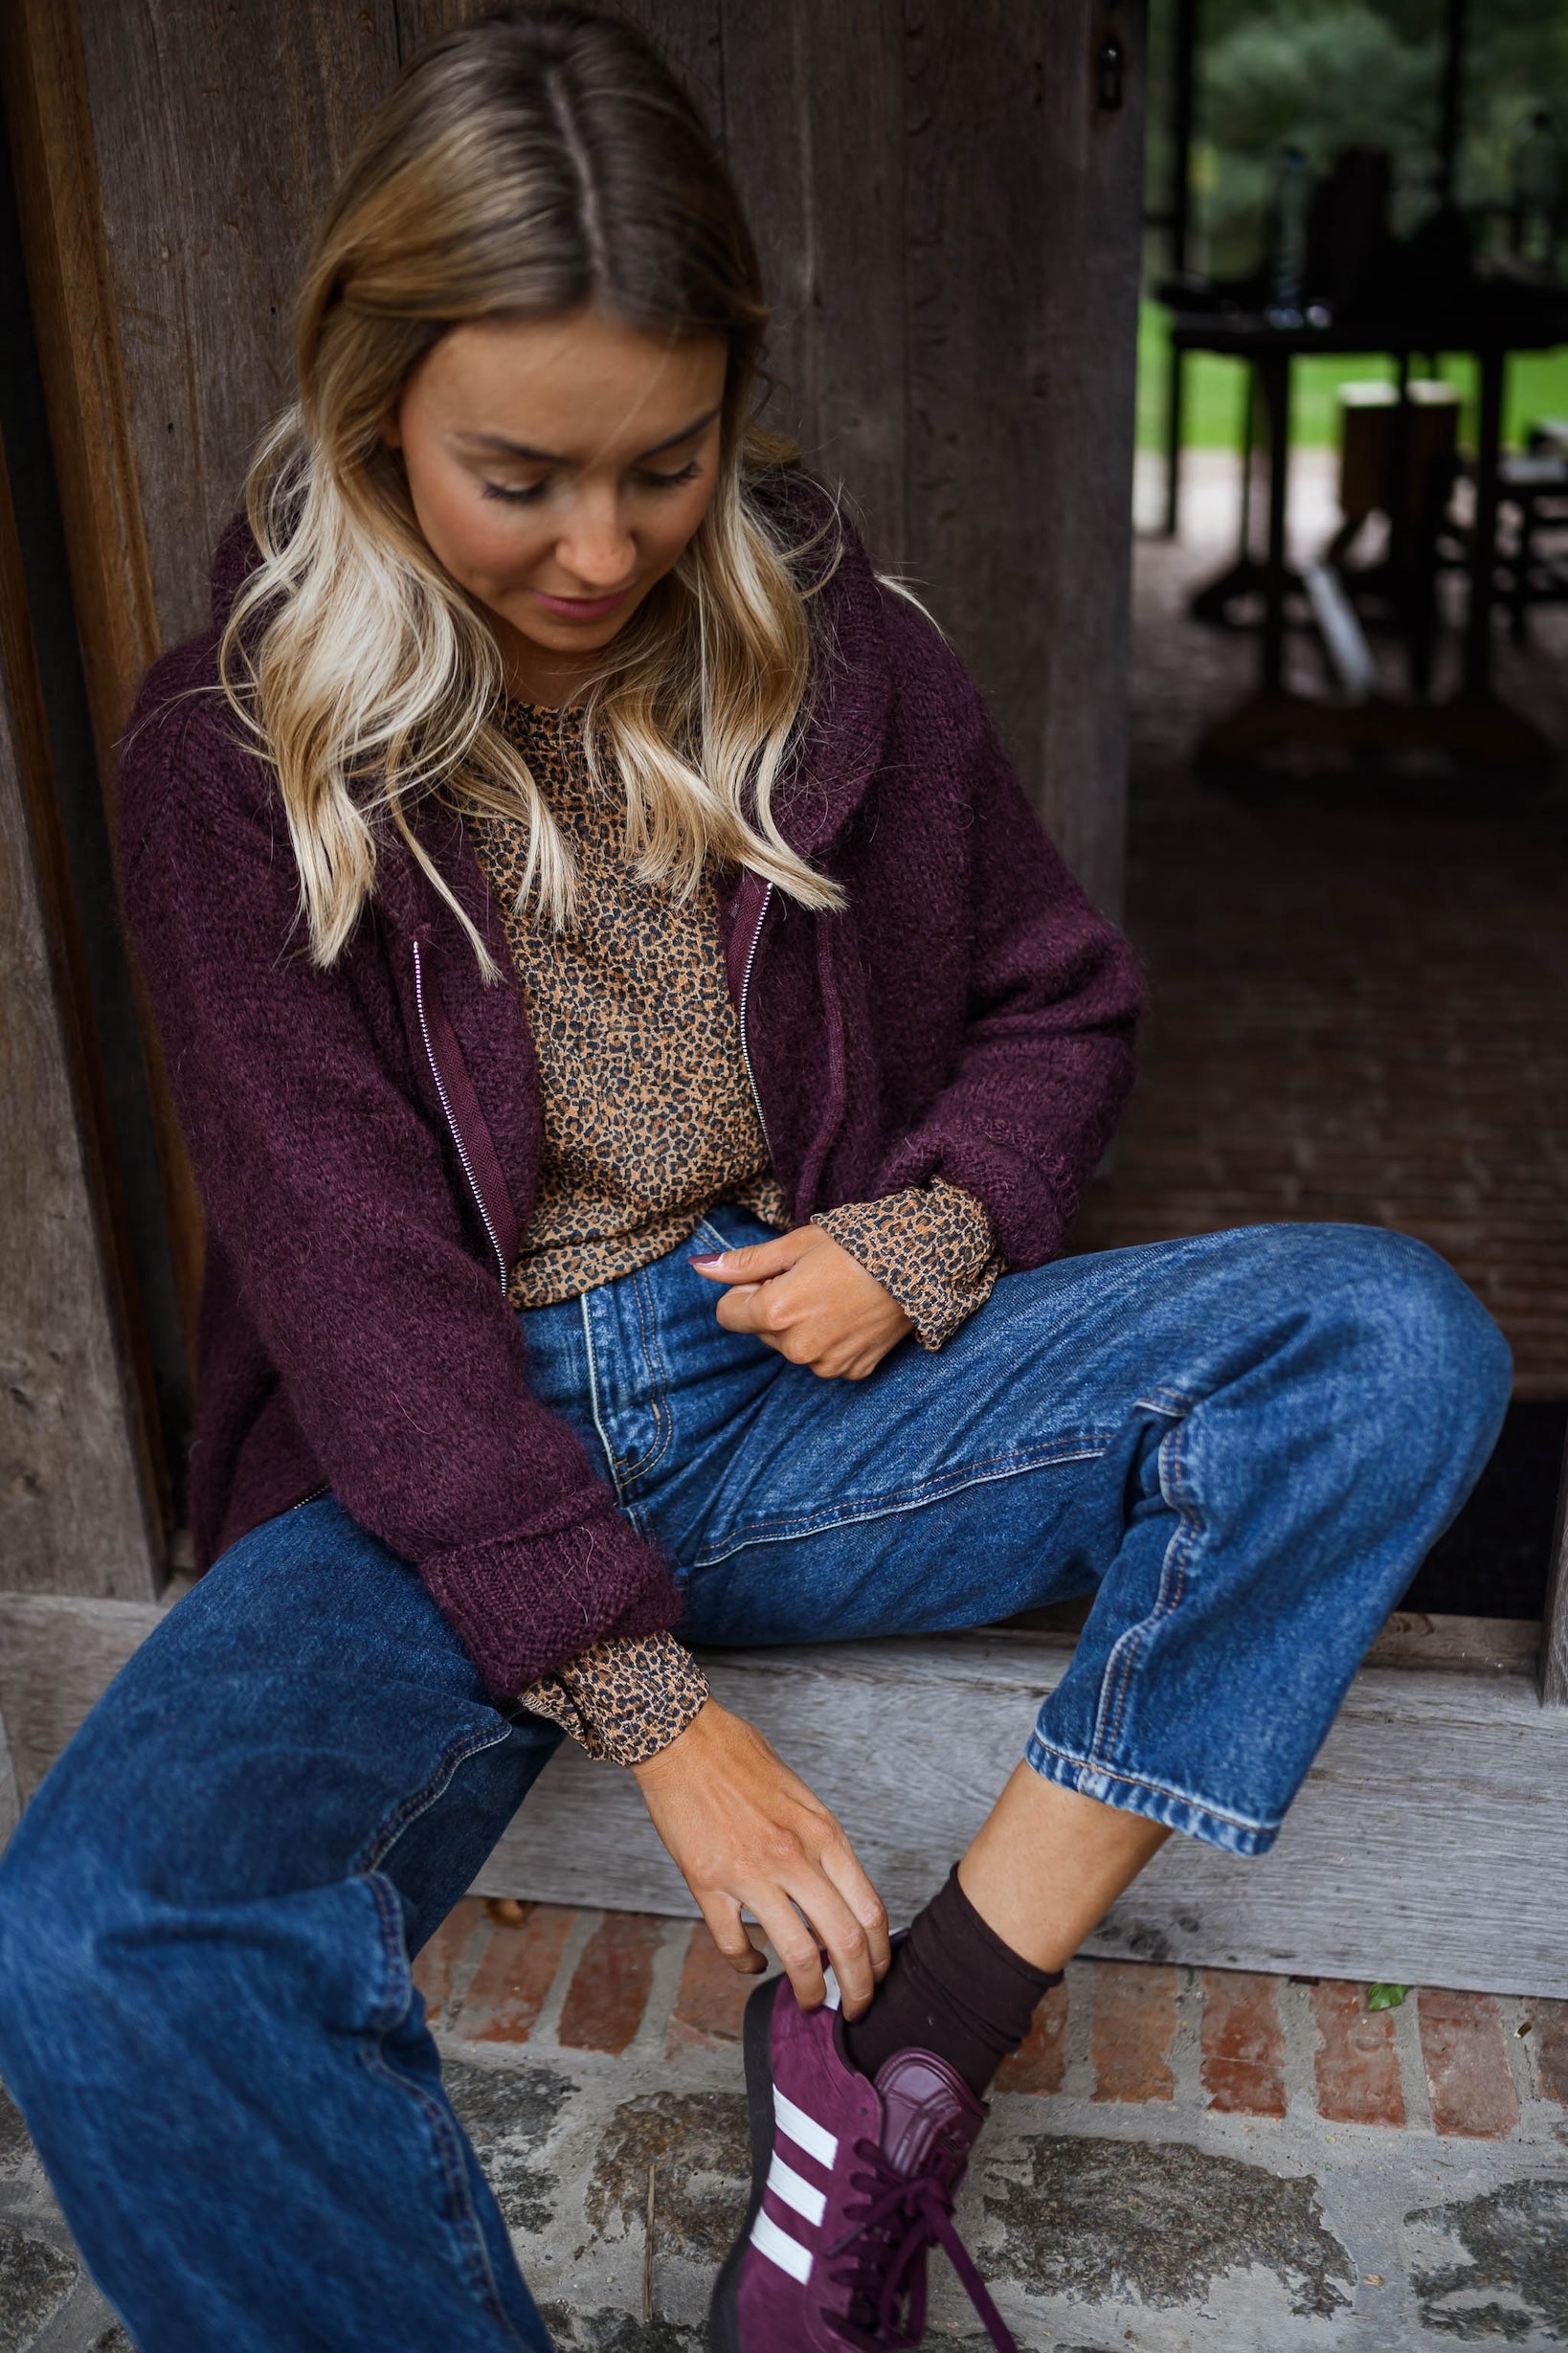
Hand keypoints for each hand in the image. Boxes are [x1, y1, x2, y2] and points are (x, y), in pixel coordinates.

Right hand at [632, 1698, 890, 2016]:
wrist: (682, 1738)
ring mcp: (750, 1872)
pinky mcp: (708, 1882)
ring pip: (797, 1955)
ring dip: (809, 1990)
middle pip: (844, 1943)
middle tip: (857, 2008)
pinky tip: (754, 1963)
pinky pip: (734, 1944)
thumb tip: (840, 1890)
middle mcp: (794, 1855)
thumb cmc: (740, 1757)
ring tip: (811, 2001)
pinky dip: (748, 1965)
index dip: (880, 1955)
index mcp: (822, 1832)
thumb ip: (821, 1842)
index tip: (878, 1974)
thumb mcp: (801, 1795)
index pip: (870, 1910)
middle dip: (857, 1989)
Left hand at [691, 1225, 911, 1379]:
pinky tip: (852, 1314)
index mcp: (776, 1313)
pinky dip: (831, 1339)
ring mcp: (826, 1365)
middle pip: (761, 1330)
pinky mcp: (852, 1372)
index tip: (777, 1273)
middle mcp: (797, 1348)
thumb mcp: (796, 1243)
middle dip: (775, 1306)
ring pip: (792, 1346)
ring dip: (803, 1324)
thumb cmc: (857, 1245)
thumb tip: (700, 1268)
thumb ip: (746, 1262)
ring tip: (838, 1294)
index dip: (748, 1290)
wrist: (922, 1263)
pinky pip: (823, 1358)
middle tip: (814, 1279)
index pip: (728, 1313)